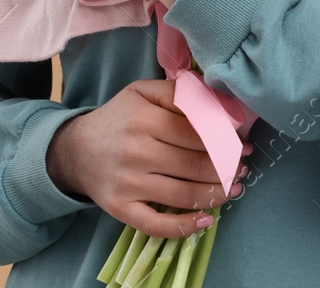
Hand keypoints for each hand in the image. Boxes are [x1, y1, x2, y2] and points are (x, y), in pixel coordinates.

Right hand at [45, 78, 253, 238]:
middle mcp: (137, 152)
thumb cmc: (118, 119)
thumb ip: (178, 92)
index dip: (226, 140)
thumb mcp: (142, 93)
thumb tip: (218, 101)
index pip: (198, 133)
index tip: (243, 145)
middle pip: (195, 166)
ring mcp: (129, 184)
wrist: (75, 150)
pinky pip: (157, 225)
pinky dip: (185, 227)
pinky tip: (206, 220)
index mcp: (145, 120)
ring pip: (184, 195)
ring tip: (234, 188)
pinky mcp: (121, 209)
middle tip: (243, 168)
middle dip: (228, 169)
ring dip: (217, 195)